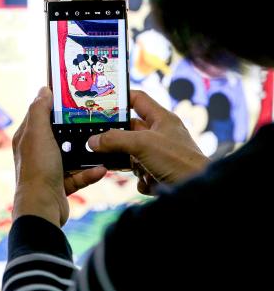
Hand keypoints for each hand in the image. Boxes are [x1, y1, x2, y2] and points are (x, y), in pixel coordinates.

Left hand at [12, 87, 106, 226]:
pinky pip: (79, 175)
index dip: (54, 104)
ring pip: (72, 156)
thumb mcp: (37, 133)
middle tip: (96, 118)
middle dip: (76, 128)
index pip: (40, 114)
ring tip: (103, 145)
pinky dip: (90, 173)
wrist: (42, 207)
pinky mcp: (60, 185)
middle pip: (59, 134)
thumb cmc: (37, 169)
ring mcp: (48, 169)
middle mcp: (36, 152)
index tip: (74, 96)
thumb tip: (43, 90)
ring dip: (87, 152)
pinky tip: (102, 169)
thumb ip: (39, 110)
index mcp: (27, 138)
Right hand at [88, 90, 209, 190]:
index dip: (119, 99)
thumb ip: (114, 139)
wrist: (198, 191)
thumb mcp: (142, 144)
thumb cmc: (178, 161)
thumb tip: (92, 141)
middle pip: (129, 130)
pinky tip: (150, 181)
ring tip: (129, 166)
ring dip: (128, 163)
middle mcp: (160, 134)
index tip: (99, 103)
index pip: (137, 99)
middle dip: (116, 140)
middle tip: (96, 141)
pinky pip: (139, 173)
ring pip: (131, 154)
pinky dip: (140, 179)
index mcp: (161, 119)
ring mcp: (160, 154)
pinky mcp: (159, 172)